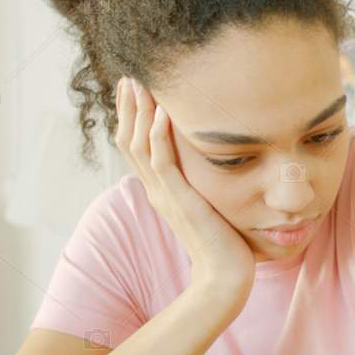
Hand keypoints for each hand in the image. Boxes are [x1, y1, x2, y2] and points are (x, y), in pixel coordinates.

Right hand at [117, 78, 254, 298]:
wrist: (225, 276)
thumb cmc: (225, 243)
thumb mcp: (210, 205)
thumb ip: (203, 185)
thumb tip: (216, 164)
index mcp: (161, 190)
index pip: (137, 147)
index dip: (133, 118)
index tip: (136, 90)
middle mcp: (157, 190)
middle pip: (129, 141)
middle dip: (129, 107)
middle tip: (130, 77)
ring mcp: (165, 195)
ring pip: (139, 147)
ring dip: (139, 113)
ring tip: (141, 85)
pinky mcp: (179, 201)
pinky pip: (162, 163)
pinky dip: (159, 137)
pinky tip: (162, 114)